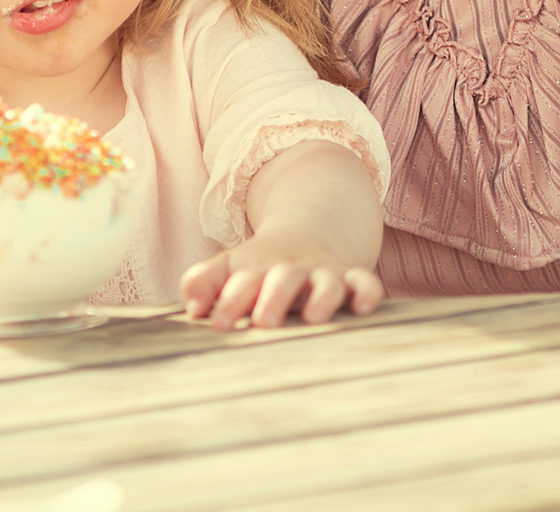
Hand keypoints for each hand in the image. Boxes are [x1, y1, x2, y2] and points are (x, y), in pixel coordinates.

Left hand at [179, 227, 384, 330]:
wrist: (307, 235)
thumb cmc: (259, 268)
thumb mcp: (228, 268)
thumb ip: (203, 282)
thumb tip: (192, 308)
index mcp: (257, 269)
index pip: (241, 282)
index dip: (229, 301)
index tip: (218, 322)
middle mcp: (291, 271)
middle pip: (284, 279)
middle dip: (274, 297)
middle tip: (264, 321)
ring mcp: (323, 274)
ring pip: (326, 283)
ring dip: (321, 297)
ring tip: (313, 316)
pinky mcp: (352, 279)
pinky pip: (366, 283)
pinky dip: (368, 292)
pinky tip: (364, 308)